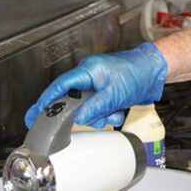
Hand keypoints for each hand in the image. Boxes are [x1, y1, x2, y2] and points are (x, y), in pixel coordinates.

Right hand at [24, 42, 167, 129]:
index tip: (35, 114)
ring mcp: (97, 84)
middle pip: (72, 100)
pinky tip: (117, 112)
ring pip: (86, 107)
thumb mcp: (115, 94)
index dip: (46, 100)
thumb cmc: (138, 72)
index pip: (60, 87)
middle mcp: (89, 76)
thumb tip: (78, 119)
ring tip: (113, 114)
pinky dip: (106, 114)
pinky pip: (97, 108)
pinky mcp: (104, 92)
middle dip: (83, 113)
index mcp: (87, 71)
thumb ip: (95, 107)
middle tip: (93, 119)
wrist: (155, 70)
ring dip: (98, 116)